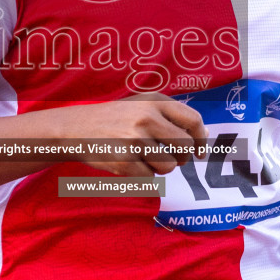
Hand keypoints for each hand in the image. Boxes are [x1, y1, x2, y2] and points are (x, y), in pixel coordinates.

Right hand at [49, 92, 207, 176]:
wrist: (75, 129)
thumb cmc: (115, 119)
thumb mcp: (141, 105)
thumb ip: (171, 115)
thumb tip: (204, 134)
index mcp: (154, 101)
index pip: (193, 120)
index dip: (201, 139)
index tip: (199, 152)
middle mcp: (146, 118)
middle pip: (184, 147)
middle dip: (182, 158)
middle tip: (172, 159)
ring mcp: (134, 140)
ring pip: (169, 166)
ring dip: (161, 168)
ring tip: (144, 158)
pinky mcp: (124, 162)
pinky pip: (150, 178)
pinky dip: (144, 176)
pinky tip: (130, 164)